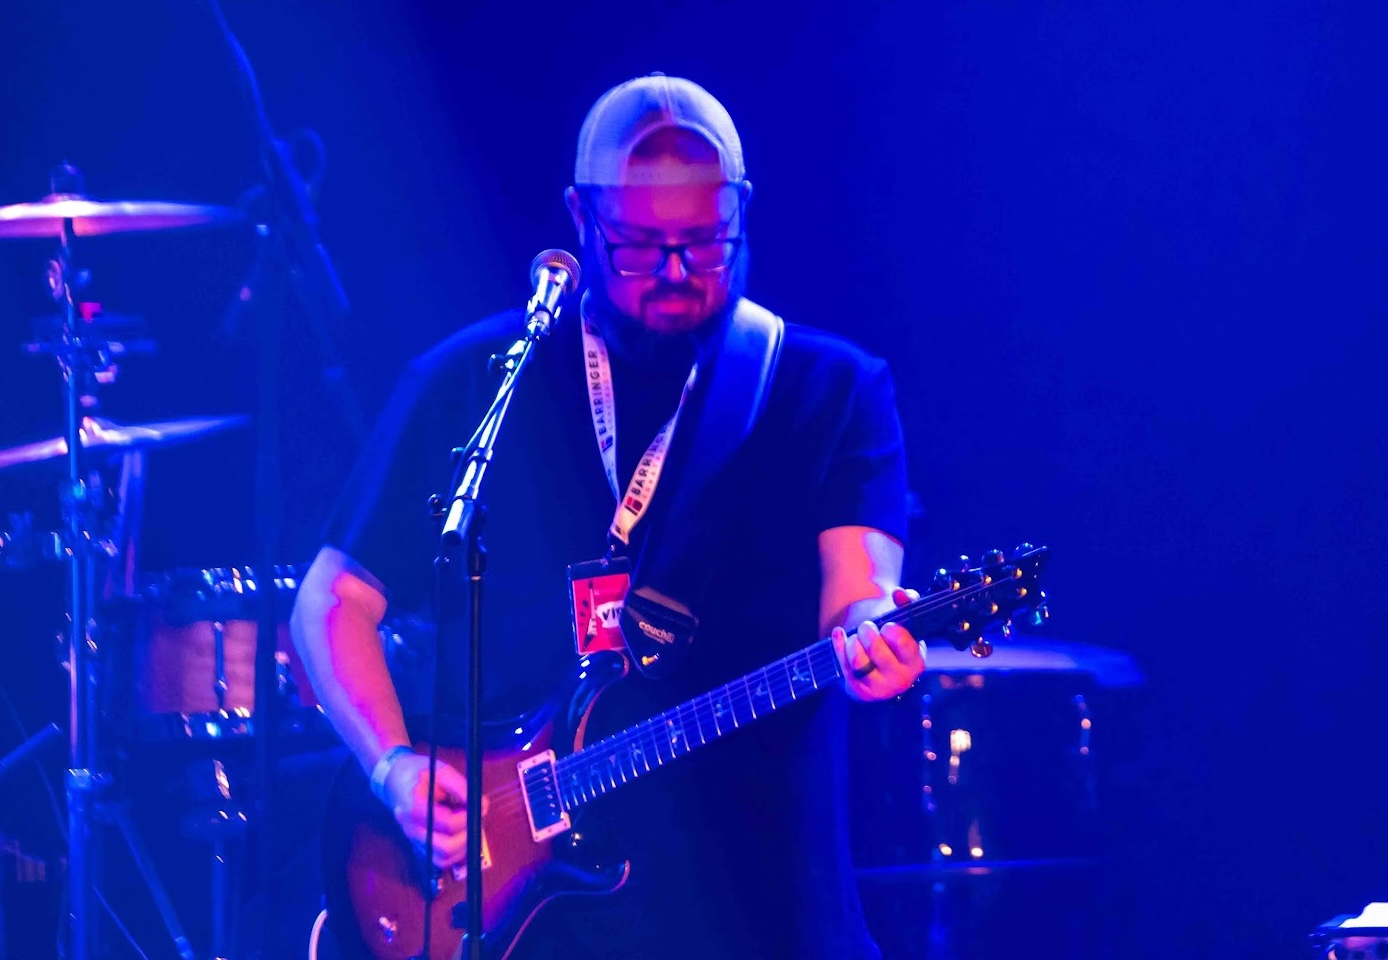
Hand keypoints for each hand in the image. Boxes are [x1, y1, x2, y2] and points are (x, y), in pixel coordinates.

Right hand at [381, 752, 487, 869]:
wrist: (396, 779)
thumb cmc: (420, 773)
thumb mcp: (443, 772)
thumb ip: (463, 788)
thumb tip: (482, 806)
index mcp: (414, 808)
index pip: (448, 823)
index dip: (468, 817)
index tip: (478, 806)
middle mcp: (412, 830)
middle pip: (446, 848)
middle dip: (467, 836)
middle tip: (476, 820)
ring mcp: (413, 841)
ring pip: (443, 859)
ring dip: (463, 847)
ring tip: (468, 826)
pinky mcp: (418, 847)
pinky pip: (440, 860)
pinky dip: (455, 853)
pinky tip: (462, 836)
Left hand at [831, 588, 925, 700]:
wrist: (876, 661)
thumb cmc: (893, 637)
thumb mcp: (904, 620)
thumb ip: (907, 602)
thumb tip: (900, 593)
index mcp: (916, 661)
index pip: (903, 644)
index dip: (891, 631)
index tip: (886, 625)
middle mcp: (901, 679)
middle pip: (877, 651)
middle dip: (867, 631)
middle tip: (866, 626)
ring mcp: (880, 689)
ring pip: (858, 662)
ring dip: (853, 642)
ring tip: (855, 635)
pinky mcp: (860, 692)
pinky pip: (844, 668)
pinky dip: (839, 647)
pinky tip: (839, 634)